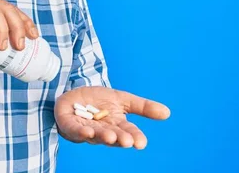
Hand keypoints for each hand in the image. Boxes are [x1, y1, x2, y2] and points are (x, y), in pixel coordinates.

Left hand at [55, 86, 170, 148]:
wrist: (74, 94)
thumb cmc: (99, 100)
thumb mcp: (122, 99)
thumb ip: (142, 106)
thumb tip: (168, 113)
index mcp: (117, 125)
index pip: (129, 132)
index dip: (135, 138)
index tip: (141, 143)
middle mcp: (103, 130)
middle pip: (114, 136)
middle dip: (120, 138)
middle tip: (127, 140)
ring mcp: (86, 129)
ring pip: (96, 135)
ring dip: (103, 136)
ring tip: (111, 137)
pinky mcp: (70, 125)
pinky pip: (75, 131)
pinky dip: (81, 132)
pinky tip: (87, 132)